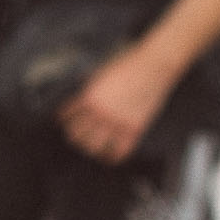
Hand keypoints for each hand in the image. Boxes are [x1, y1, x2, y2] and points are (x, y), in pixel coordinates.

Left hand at [59, 43, 178, 164]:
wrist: (155, 63)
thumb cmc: (130, 63)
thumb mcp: (101, 73)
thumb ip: (90, 90)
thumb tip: (82, 102)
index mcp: (89, 97)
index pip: (67, 117)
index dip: (64, 121)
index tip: (65, 124)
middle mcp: (101, 112)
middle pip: (77, 135)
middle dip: (75, 137)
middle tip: (77, 138)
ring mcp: (118, 121)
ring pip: (94, 147)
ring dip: (90, 149)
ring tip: (92, 148)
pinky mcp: (135, 127)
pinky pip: (120, 150)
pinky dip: (113, 157)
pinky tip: (110, 157)